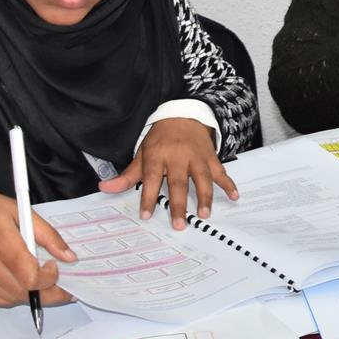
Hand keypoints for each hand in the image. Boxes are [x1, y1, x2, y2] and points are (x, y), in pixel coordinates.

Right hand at [0, 180, 74, 307]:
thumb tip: (69, 257)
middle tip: (65, 284)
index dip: (50, 277)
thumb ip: (47, 235)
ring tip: (46, 281)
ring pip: (16, 300)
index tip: (56, 265)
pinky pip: (3, 300)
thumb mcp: (19, 210)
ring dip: (36, 295)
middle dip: (51, 292)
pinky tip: (24, 281)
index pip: (30, 276)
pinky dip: (18, 295)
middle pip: (26, 293)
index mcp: (1, 242)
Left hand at [100, 117, 237, 228]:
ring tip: (204, 214)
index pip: (151, 178)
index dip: (148, 197)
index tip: (146, 215)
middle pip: (178, 182)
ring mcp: (197, 156)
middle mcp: (178, 156)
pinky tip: (234, 196)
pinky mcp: (211, 156)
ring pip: (202, 178)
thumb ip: (128, 175)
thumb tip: (104, 188)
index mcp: (157, 155)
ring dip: (204, 197)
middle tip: (179, 225)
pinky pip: (221, 171)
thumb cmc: (160, 138)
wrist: (183, 114)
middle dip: (179, 204)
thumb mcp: (142, 152)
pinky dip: (229, 184)